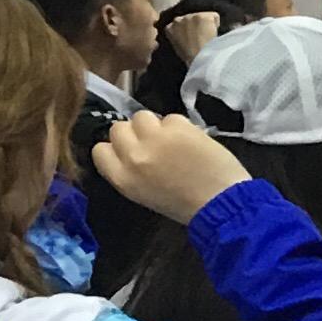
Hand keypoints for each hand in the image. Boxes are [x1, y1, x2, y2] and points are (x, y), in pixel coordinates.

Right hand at [90, 109, 250, 223]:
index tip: (130, 150)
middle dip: (134, 133)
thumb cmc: (184, 204)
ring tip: (171, 139)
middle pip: (118, 128)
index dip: (116, 147)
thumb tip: (128, 149)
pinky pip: (171, 117)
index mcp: (122, 177)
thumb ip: (130, 169)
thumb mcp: (143, 192)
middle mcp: (133, 156)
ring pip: (142, 116)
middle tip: (153, 143)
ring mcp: (155, 138)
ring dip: (155, 125)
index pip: (100, 149)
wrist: (221, 202)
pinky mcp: (178, 127)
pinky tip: (190, 140)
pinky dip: (179, 126)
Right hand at [163, 7, 222, 66]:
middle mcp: (178, 19)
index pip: (179, 23)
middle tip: (201, 37)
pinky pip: (214, 16)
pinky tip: (213, 34)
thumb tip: (187, 35)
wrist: (198, 57)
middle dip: (196, 24)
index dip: (188, 29)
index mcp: (169, 28)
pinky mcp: (203, 16)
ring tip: (207, 36)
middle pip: (191, 18)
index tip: (193, 36)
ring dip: (205, 24)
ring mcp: (190, 17)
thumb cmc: (190, 57)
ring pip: (202, 16)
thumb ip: (180, 37)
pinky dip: (216, 24)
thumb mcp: (178, 47)